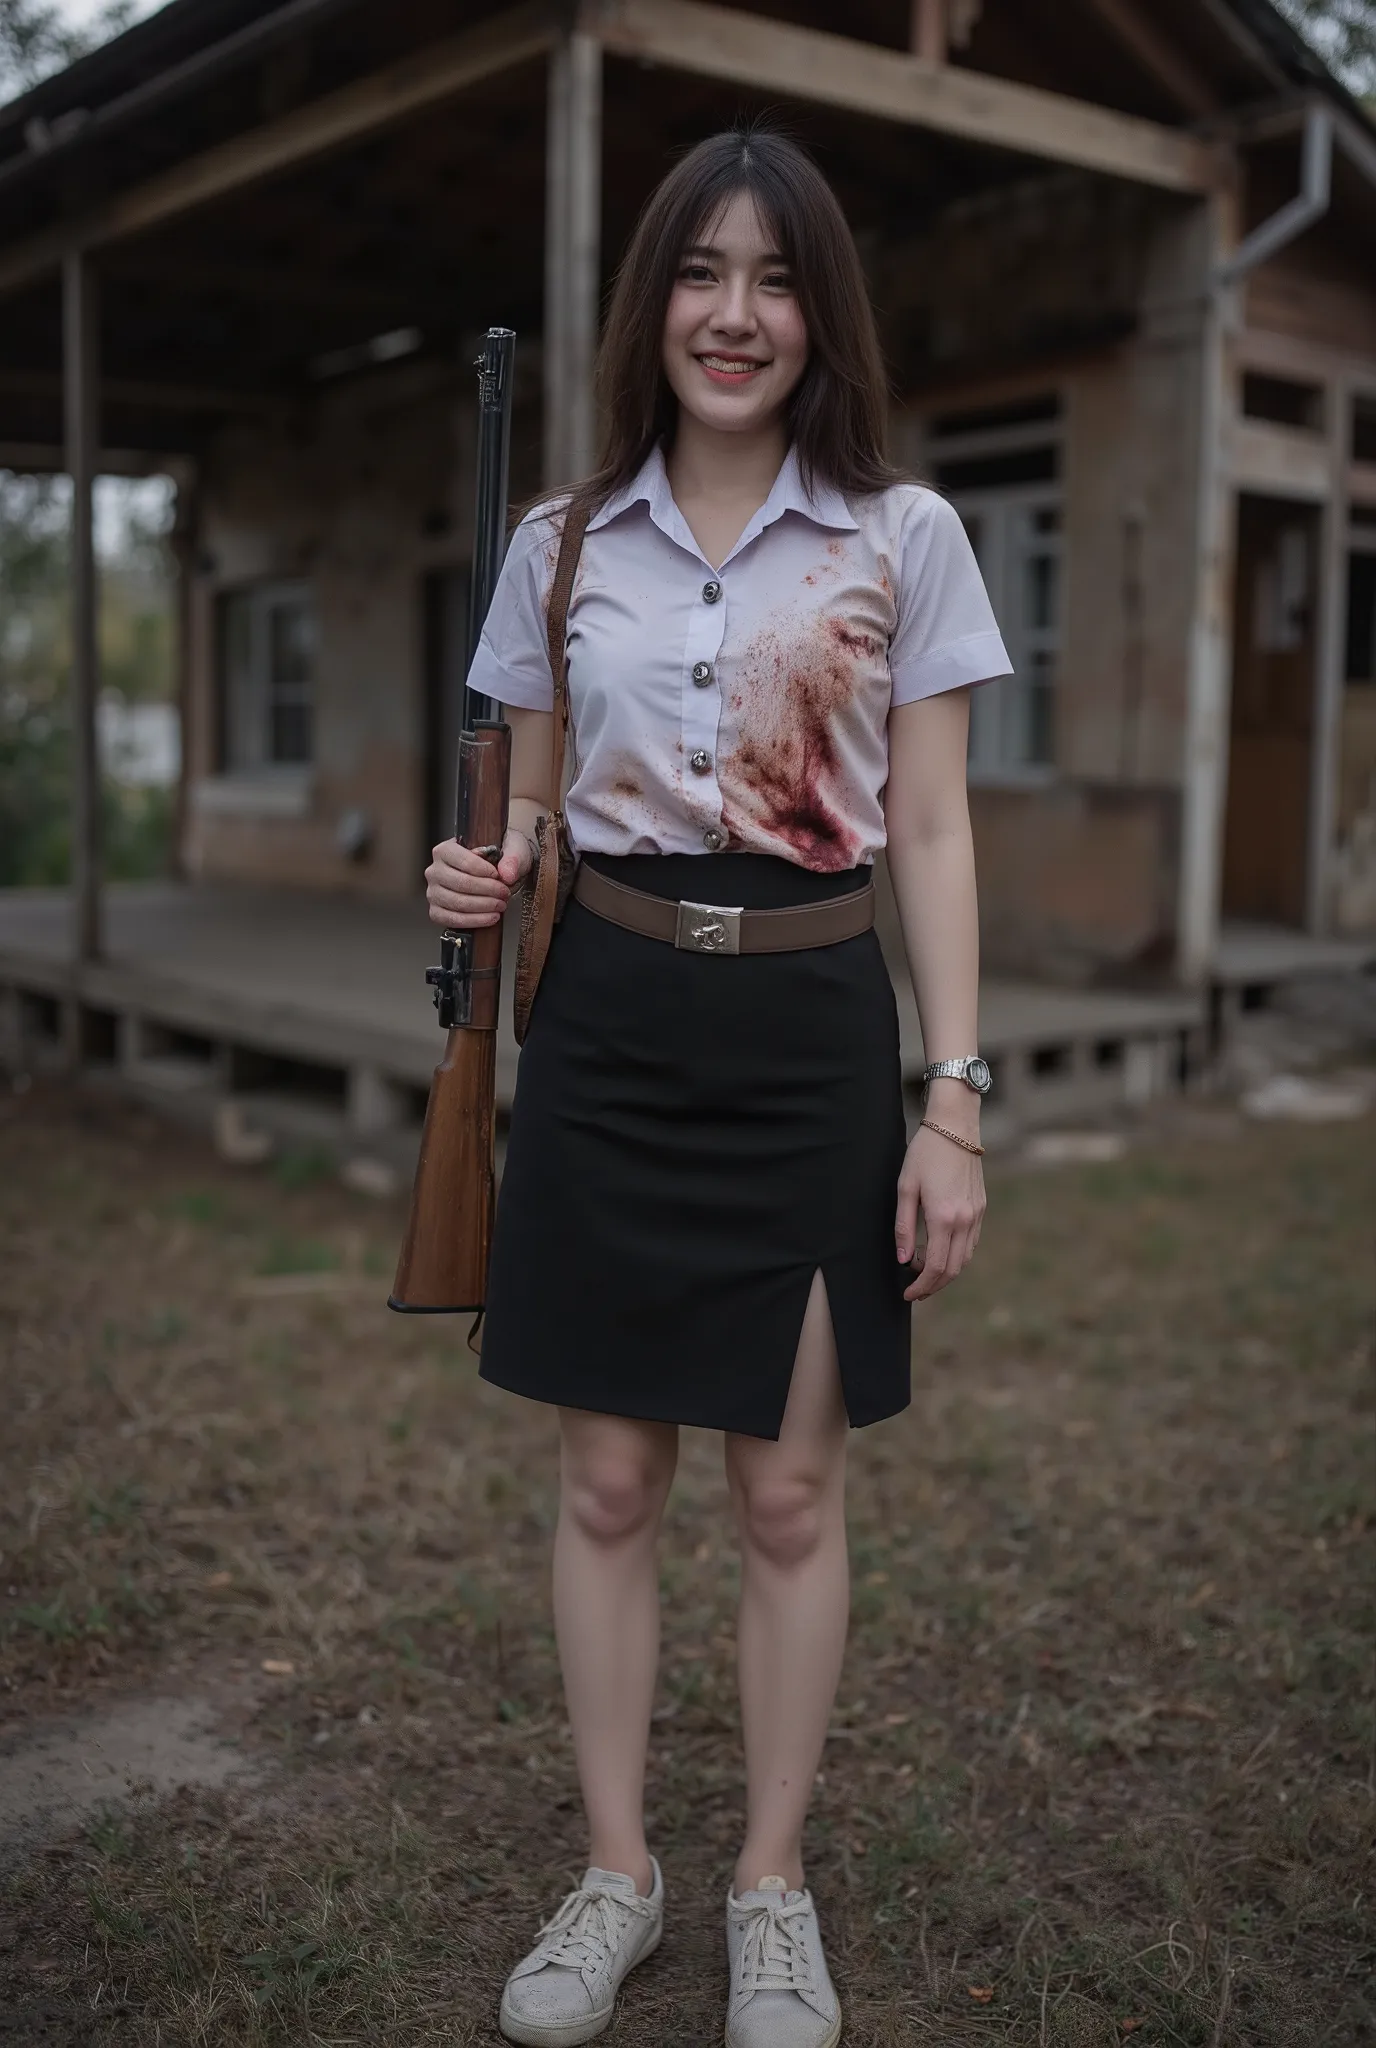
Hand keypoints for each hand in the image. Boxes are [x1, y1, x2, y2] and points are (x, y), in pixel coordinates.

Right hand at [425, 827, 532, 928]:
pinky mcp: (436, 912)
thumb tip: (507, 874)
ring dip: (484, 906)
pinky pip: (453, 920)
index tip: (498, 876)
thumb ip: (512, 857)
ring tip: (501, 905)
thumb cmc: (498, 859)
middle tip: (504, 893)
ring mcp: (433, 893)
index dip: (483, 870)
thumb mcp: (510, 848)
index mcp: (445, 850)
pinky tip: (491, 917)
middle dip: (488, 890)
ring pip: (457, 903)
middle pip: (461, 883)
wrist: (494, 875)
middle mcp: (434, 871)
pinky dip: (475, 920)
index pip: (463, 861)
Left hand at [895, 1123, 985, 1301]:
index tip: (907, 1293)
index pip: (934, 1267)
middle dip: (933, 1286)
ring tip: (924, 1274)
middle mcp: (964, 1220)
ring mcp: (976, 1214)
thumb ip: (903, 1226)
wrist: (955, 1127)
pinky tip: (940, 1252)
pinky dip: (957, 1256)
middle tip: (915, 1291)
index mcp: (943, 1217)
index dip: (921, 1286)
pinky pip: (971, 1243)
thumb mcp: (905, 1187)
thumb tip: (902, 1259)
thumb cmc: (924, 1153)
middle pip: (952, 1269)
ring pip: (964, 1259)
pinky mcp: (981, 1207)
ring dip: (946, 1273)